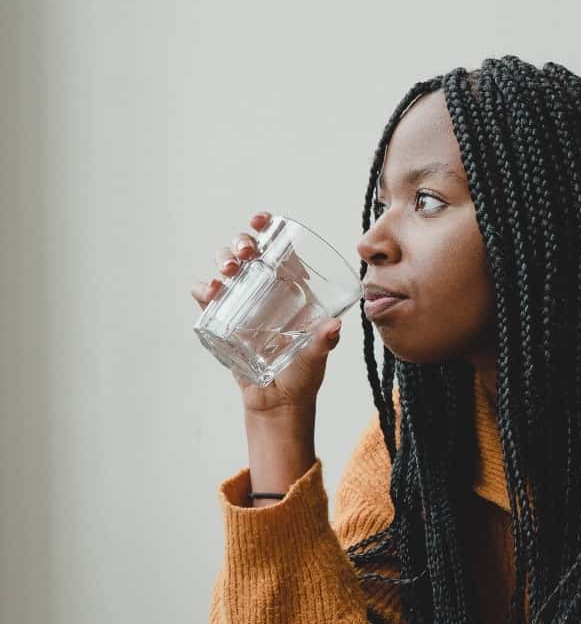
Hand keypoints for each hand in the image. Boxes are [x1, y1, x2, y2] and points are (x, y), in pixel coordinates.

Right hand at [191, 211, 343, 415]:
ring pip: (226, 269)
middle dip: (241, 243)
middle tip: (246, 252)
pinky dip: (204, 290)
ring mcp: (242, 305)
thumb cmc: (303, 376)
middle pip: (247, 252)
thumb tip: (333, 327)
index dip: (268, 228)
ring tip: (228, 271)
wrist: (278, 404)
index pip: (278, 249)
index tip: (261, 219)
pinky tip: (208, 291)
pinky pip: (208, 299)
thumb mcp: (316, 357)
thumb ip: (323, 343)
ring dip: (222, 260)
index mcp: (291, 288)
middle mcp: (265, 291)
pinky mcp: (223, 322)